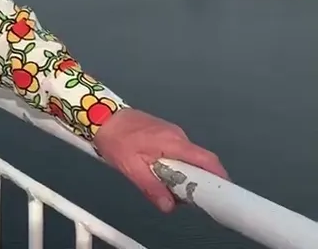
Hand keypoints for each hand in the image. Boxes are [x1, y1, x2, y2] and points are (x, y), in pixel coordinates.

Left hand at [94, 108, 227, 211]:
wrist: (99, 115)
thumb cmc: (115, 139)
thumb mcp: (131, 168)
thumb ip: (151, 188)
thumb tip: (169, 207)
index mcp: (174, 142)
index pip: (207, 160)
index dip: (219, 178)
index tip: (222, 194)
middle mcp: (178, 136)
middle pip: (200, 161)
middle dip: (197, 181)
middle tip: (185, 197)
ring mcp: (171, 132)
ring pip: (188, 158)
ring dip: (183, 174)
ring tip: (166, 187)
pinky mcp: (164, 133)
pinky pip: (178, 152)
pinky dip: (175, 165)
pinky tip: (159, 173)